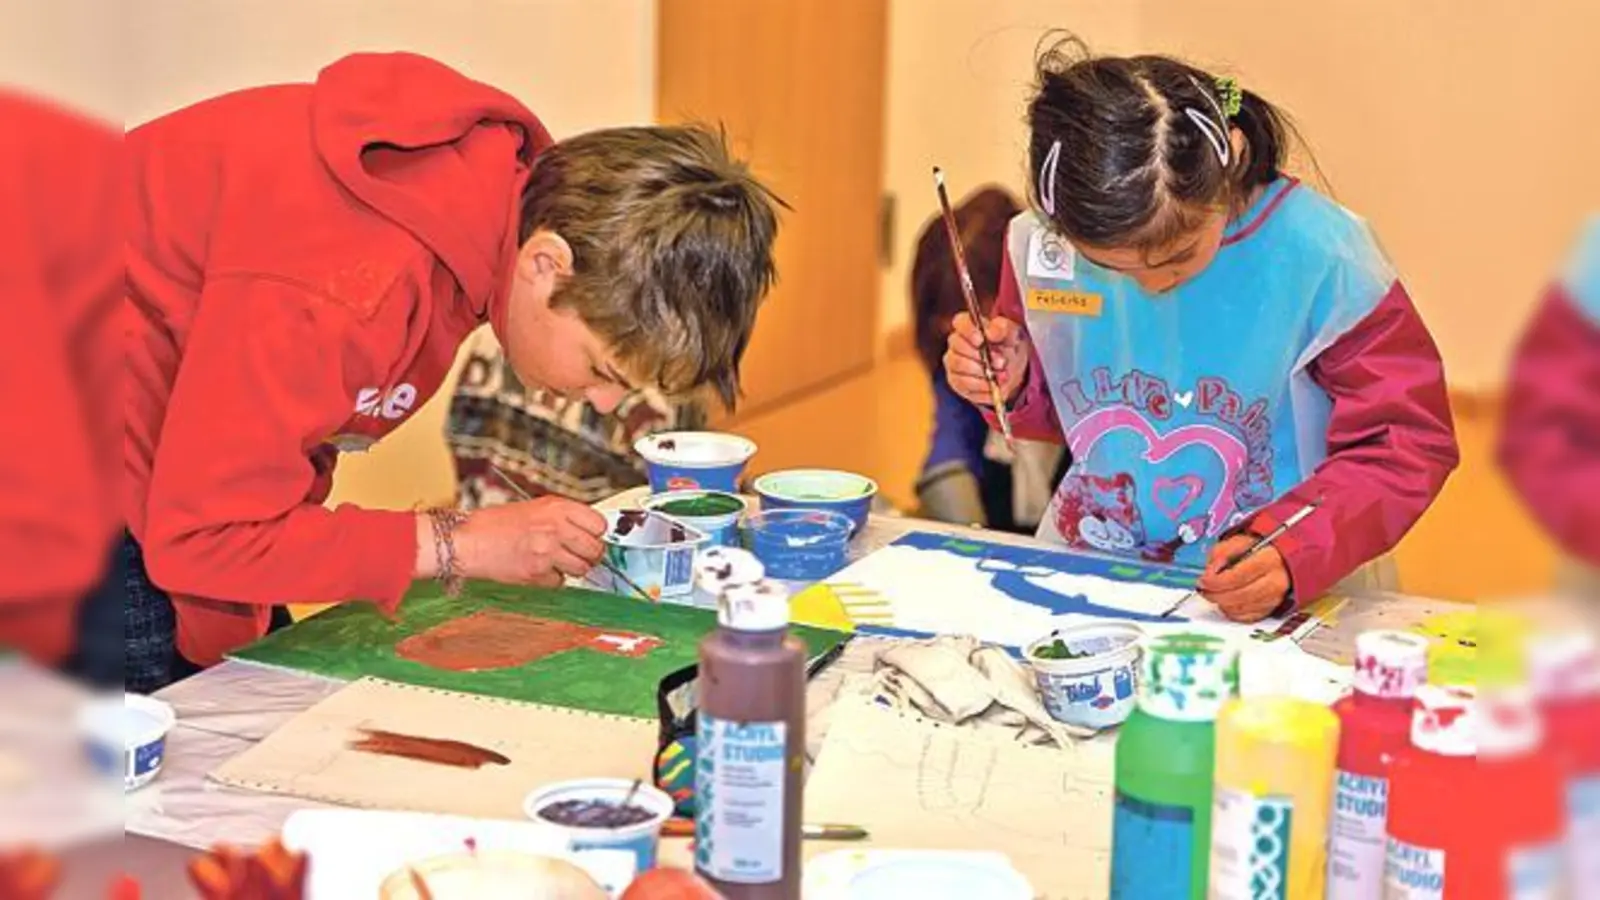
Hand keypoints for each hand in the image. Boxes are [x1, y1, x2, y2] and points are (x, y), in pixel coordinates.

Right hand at [453, 497, 607, 586]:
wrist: (468, 540)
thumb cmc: (495, 524)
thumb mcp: (535, 508)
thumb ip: (563, 517)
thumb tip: (588, 529)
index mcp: (557, 507)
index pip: (599, 524)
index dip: (596, 533)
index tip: (591, 536)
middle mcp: (555, 528)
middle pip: (596, 549)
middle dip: (590, 554)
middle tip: (578, 553)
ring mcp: (547, 551)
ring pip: (582, 568)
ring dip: (573, 568)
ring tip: (556, 561)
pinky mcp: (537, 573)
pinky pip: (559, 581)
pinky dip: (552, 579)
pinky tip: (539, 569)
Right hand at [942, 313, 1029, 407]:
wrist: (1011, 368)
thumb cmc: (1007, 346)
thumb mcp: (1012, 334)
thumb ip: (1003, 328)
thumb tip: (991, 332)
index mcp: (968, 326)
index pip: (960, 322)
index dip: (968, 331)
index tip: (982, 340)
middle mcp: (956, 344)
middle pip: (957, 347)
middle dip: (980, 356)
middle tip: (1001, 362)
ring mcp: (953, 364)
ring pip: (960, 367)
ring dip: (983, 373)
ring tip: (1002, 375)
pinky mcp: (956, 382)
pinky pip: (964, 385)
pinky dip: (982, 386)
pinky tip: (994, 385)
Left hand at [1197, 535, 1291, 622]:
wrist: (1283, 559)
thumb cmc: (1259, 550)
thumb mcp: (1239, 541)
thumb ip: (1221, 553)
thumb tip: (1210, 573)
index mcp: (1269, 559)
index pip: (1238, 576)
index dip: (1216, 582)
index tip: (1203, 581)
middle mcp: (1276, 580)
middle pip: (1239, 595)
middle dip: (1216, 594)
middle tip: (1204, 589)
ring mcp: (1275, 597)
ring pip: (1242, 608)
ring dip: (1223, 603)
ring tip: (1215, 593)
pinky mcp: (1272, 608)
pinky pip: (1247, 617)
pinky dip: (1233, 611)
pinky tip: (1227, 601)